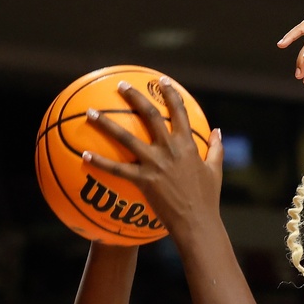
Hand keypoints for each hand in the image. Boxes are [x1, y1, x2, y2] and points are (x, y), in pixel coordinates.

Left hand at [82, 78, 222, 239]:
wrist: (197, 221)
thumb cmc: (208, 198)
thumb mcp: (215, 170)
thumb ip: (216, 148)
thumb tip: (218, 131)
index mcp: (188, 145)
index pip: (179, 112)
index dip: (170, 94)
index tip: (161, 82)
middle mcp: (170, 149)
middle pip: (150, 115)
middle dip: (134, 97)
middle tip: (120, 86)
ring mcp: (155, 163)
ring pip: (126, 137)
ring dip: (106, 123)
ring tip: (90, 112)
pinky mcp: (143, 180)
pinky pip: (117, 169)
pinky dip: (100, 161)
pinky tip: (85, 155)